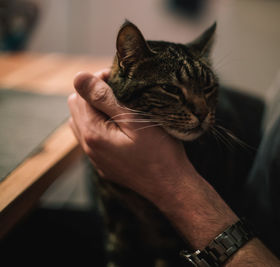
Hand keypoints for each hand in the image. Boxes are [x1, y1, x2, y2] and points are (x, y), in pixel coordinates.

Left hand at [68, 69, 193, 200]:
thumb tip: (78, 77)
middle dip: (94, 95)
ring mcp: (96, 159)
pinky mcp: (105, 165)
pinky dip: (100, 127)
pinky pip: (92, 140)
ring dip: (95, 111)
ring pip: (82, 124)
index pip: (80, 96)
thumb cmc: (159, 152)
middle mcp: (88, 147)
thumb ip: (104, 99)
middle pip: (77, 109)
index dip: (98, 82)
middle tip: (121, 92)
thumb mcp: (134, 121)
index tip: (120, 79)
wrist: (171, 186)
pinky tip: (120, 127)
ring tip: (119, 108)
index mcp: (93, 134)